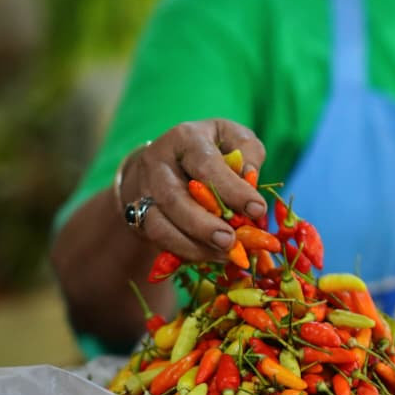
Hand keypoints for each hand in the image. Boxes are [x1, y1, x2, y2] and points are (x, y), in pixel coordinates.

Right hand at [116, 118, 267, 262]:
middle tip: (230, 241)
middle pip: (174, 198)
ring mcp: (143, 190)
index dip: (232, 190)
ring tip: (223, 254)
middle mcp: (157, 162)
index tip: (257, 210)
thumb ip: (248, 153)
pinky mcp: (138, 214)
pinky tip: (209, 256)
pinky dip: (184, 251)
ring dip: (192, 245)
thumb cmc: (211, 148)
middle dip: (204, 225)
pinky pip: (158, 239)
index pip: (206, 165)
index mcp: (185, 138)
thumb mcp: (233, 138)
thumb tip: (251, 179)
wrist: (167, 158)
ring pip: (159, 224)